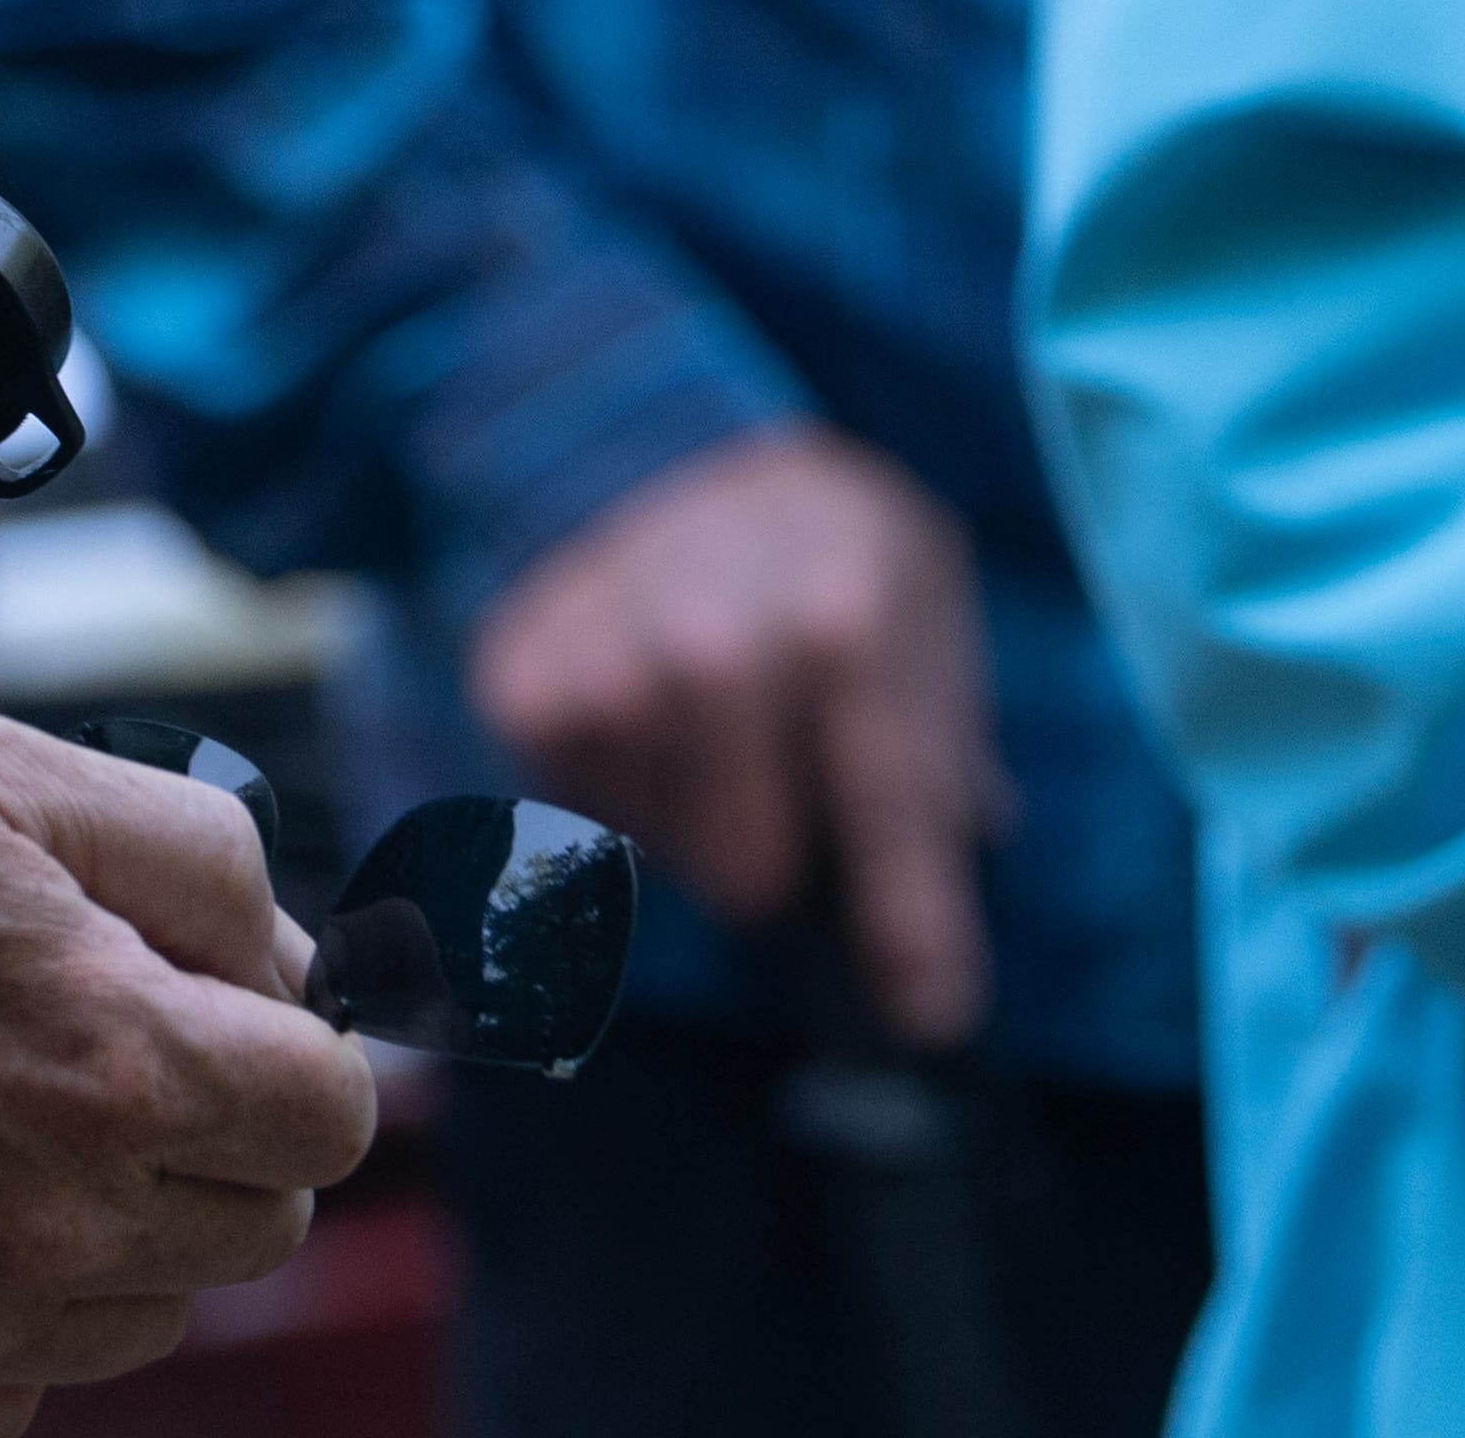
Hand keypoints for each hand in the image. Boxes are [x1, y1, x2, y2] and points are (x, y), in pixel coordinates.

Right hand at [0, 700, 376, 1435]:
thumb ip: (190, 859)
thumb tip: (290, 961)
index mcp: (106, 1058)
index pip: (325, 1115)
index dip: (285, 1046)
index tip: (210, 1012)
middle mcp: (42, 1222)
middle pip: (251, 1232)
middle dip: (203, 1136)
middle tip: (79, 1047)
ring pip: (133, 1322)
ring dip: (100, 1231)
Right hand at [460, 423, 1004, 1047]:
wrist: (670, 448)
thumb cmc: (824, 560)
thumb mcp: (925, 618)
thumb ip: (943, 775)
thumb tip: (935, 986)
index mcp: (848, 619)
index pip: (889, 813)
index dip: (917, 931)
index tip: (933, 1017)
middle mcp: (717, 643)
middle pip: (751, 879)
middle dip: (782, 865)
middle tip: (787, 786)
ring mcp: (605, 665)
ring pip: (663, 864)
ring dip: (700, 830)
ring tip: (716, 734)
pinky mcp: (520, 687)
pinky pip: (584, 825)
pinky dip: (623, 797)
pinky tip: (644, 716)